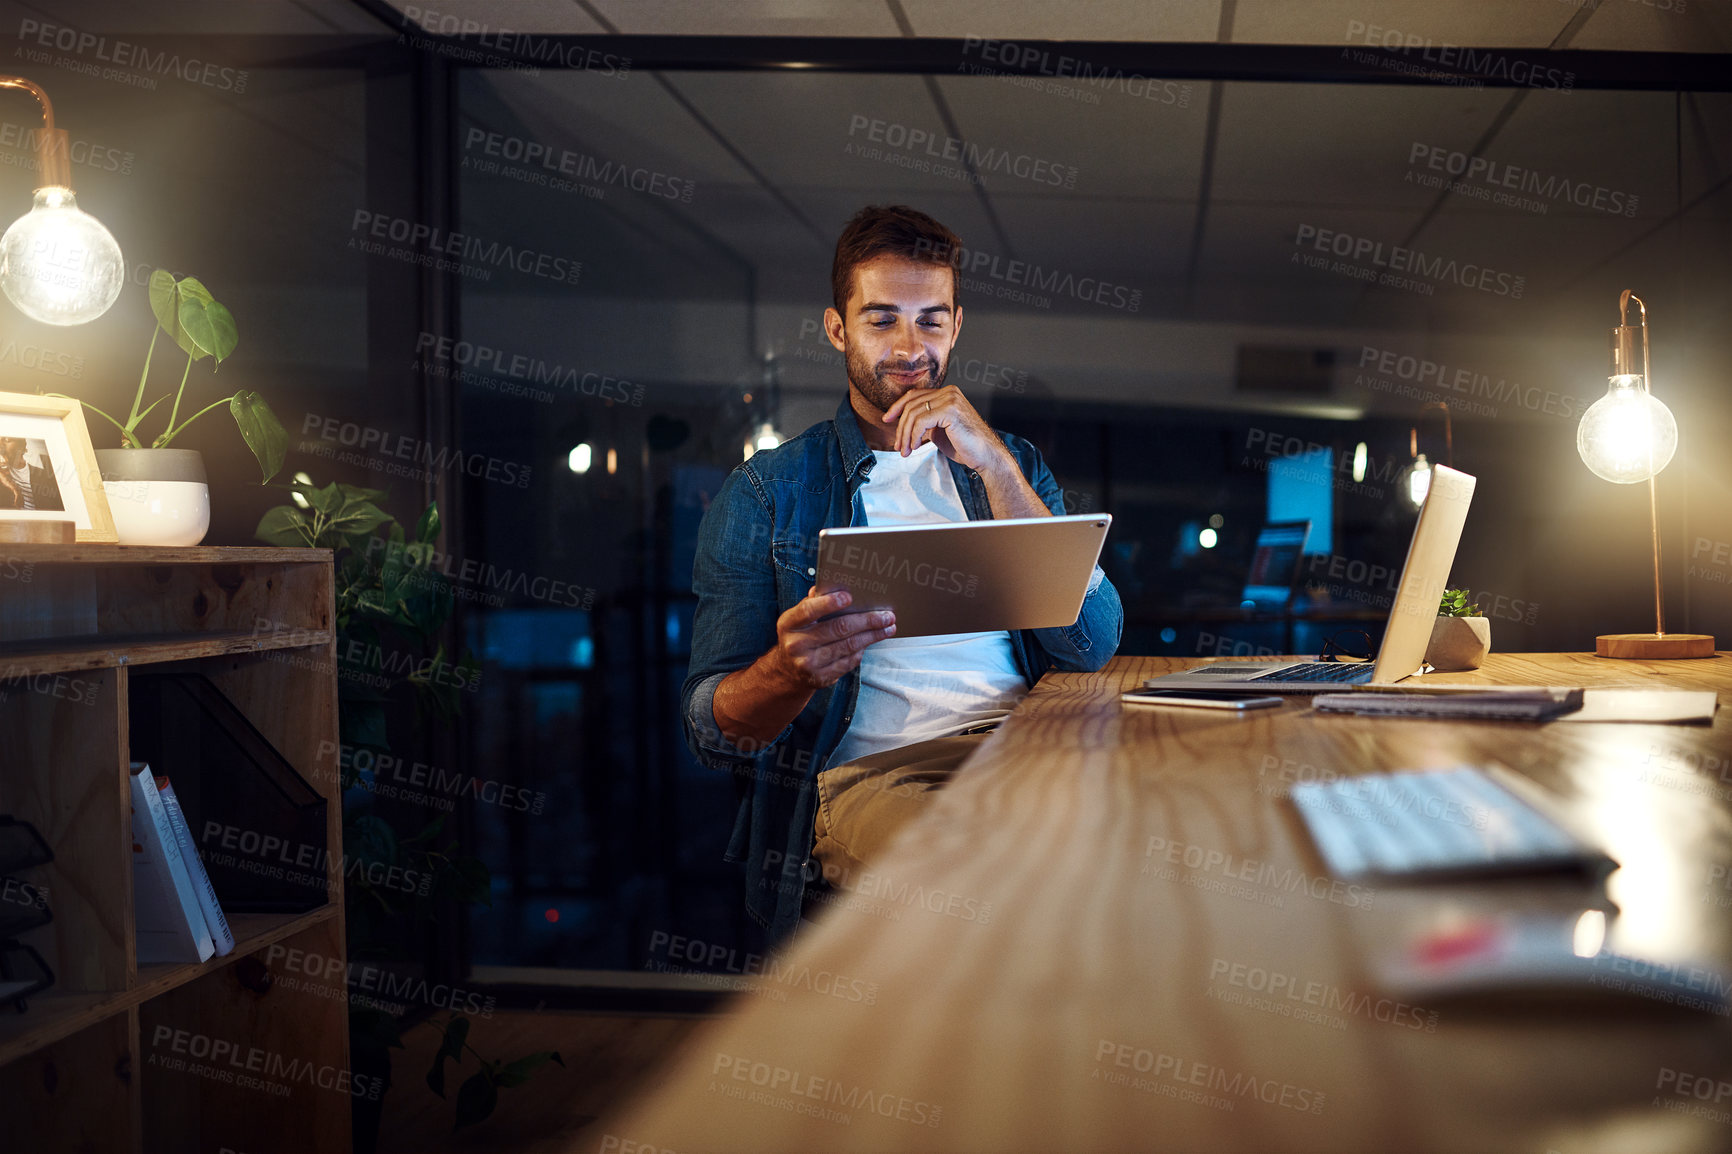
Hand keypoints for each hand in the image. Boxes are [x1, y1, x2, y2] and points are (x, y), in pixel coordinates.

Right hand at [769, 586, 895, 689]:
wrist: (787, 672)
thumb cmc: (799, 636)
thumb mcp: (798, 619)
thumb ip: (813, 603)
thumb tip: (833, 586)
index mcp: (789, 624)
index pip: (808, 610)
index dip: (829, 603)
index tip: (849, 596)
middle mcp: (796, 645)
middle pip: (838, 629)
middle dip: (867, 621)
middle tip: (887, 615)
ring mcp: (808, 664)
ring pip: (848, 646)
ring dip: (872, 636)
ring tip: (888, 627)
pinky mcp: (821, 678)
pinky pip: (848, 662)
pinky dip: (862, 650)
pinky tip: (871, 641)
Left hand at [881, 386, 1009, 473]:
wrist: (985, 456)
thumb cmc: (965, 446)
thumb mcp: (939, 430)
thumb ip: (925, 422)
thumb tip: (904, 424)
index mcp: (947, 393)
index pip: (915, 395)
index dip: (897, 407)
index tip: (887, 420)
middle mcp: (949, 392)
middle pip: (911, 404)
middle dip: (900, 427)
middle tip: (898, 445)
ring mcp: (950, 399)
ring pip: (913, 413)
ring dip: (905, 435)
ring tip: (906, 450)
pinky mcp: (950, 410)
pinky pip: (921, 422)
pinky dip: (914, 436)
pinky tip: (915, 446)